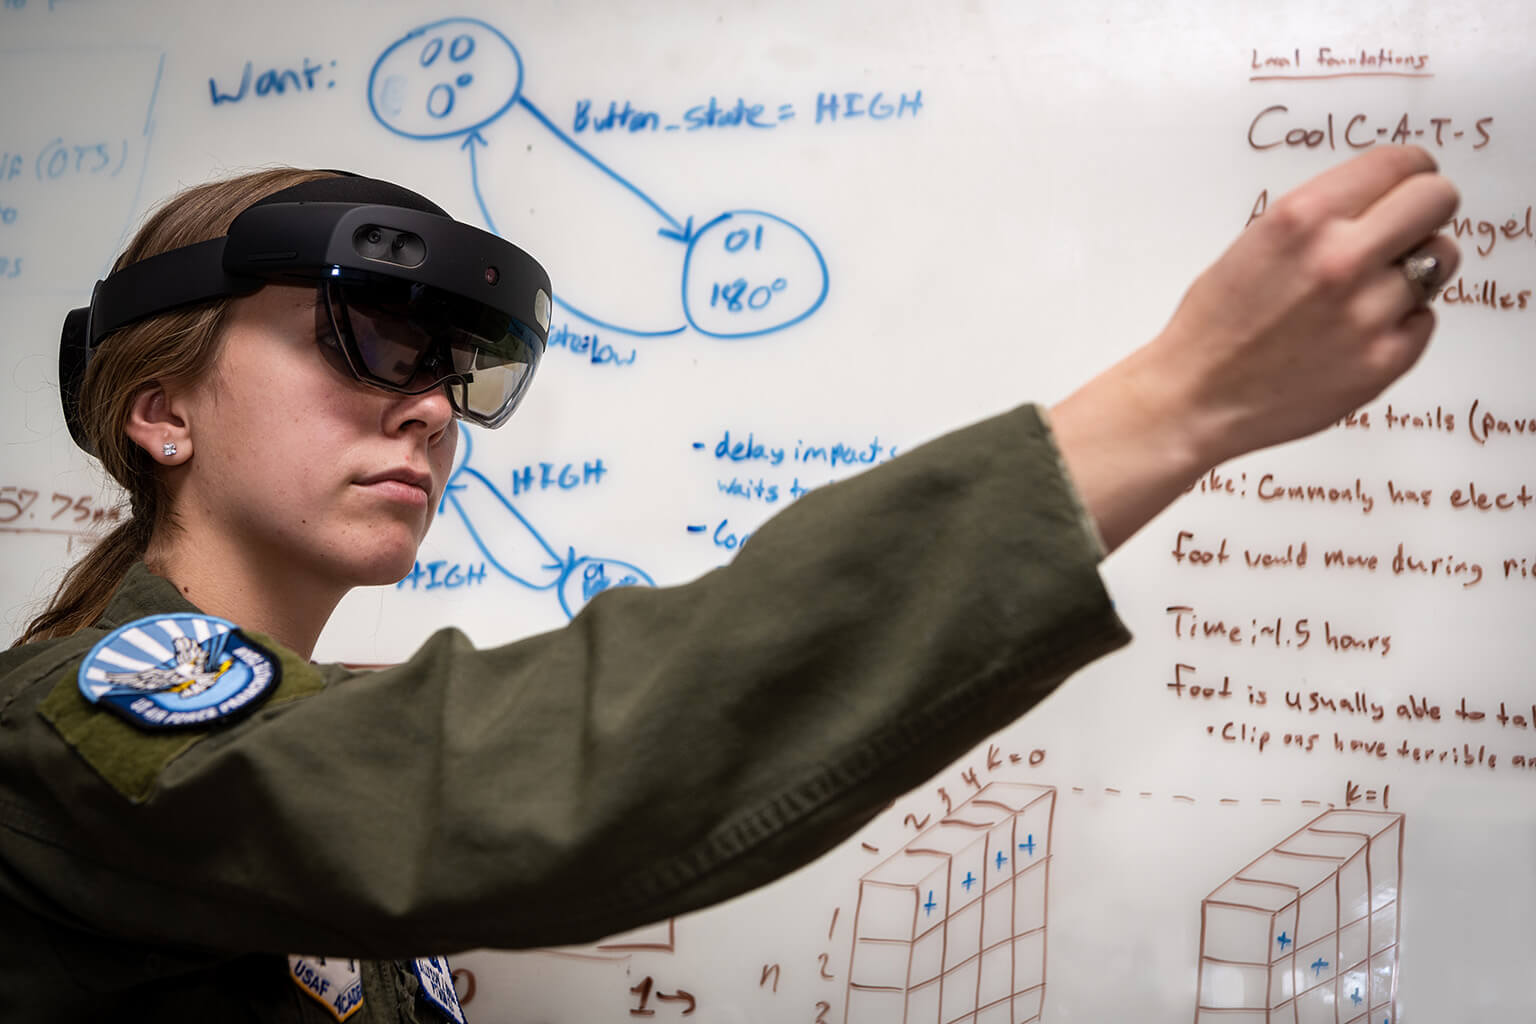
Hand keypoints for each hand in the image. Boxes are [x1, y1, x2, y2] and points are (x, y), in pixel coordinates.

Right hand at [1146, 144, 1459, 466]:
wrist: (1195, 398)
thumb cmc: (1216, 324)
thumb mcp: (1257, 241)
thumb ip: (1324, 215)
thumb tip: (1385, 199)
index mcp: (1302, 218)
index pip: (1403, 161)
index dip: (1410, 171)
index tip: (1407, 184)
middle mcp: (1339, 258)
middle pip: (1439, 199)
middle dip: (1424, 210)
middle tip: (1403, 232)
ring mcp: (1368, 312)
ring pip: (1442, 259)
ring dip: (1413, 269)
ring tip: (1367, 292)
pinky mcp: (1385, 359)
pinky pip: (1425, 318)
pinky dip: (1400, 322)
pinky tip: (1355, 334)